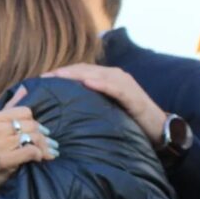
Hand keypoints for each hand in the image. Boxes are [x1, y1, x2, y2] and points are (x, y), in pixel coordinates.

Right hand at [0, 86, 56, 195]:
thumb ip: (8, 109)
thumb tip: (25, 89)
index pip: (24, 111)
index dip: (35, 121)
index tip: (40, 131)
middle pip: (31, 125)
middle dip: (43, 136)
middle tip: (50, 143)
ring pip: (33, 137)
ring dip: (45, 146)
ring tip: (50, 152)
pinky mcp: (5, 159)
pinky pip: (31, 151)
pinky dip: (39, 154)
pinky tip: (41, 158)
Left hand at [44, 64, 166, 145]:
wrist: (157, 128)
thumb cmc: (129, 121)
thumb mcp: (104, 111)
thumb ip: (88, 106)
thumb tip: (63, 113)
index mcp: (106, 79)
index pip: (80, 71)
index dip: (61, 73)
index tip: (41, 79)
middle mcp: (114, 76)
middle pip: (84, 69)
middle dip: (63, 73)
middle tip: (43, 77)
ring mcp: (124, 83)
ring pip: (97, 74)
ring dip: (76, 74)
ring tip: (58, 77)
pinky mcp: (133, 95)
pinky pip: (115, 87)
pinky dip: (101, 84)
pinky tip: (87, 83)